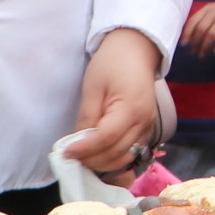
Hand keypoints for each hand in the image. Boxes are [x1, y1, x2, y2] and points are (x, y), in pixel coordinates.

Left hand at [65, 28, 166, 177]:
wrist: (136, 50)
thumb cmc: (112, 63)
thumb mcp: (93, 86)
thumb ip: (87, 116)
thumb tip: (77, 142)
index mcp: (131, 108)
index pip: (106, 138)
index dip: (85, 149)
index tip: (66, 153)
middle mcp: (144, 122)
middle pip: (117, 153)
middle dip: (92, 160)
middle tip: (70, 159)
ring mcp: (148, 126)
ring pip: (126, 157)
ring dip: (103, 163)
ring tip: (82, 159)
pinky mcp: (147, 128)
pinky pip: (132, 151)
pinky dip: (115, 158)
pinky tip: (98, 156)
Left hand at [181, 0, 214, 53]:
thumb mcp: (212, 10)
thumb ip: (202, 20)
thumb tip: (189, 37)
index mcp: (207, 8)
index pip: (193, 21)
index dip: (187, 33)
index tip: (184, 44)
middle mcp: (214, 11)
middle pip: (201, 29)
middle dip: (196, 43)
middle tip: (194, 52)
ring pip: (212, 34)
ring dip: (206, 46)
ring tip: (203, 54)